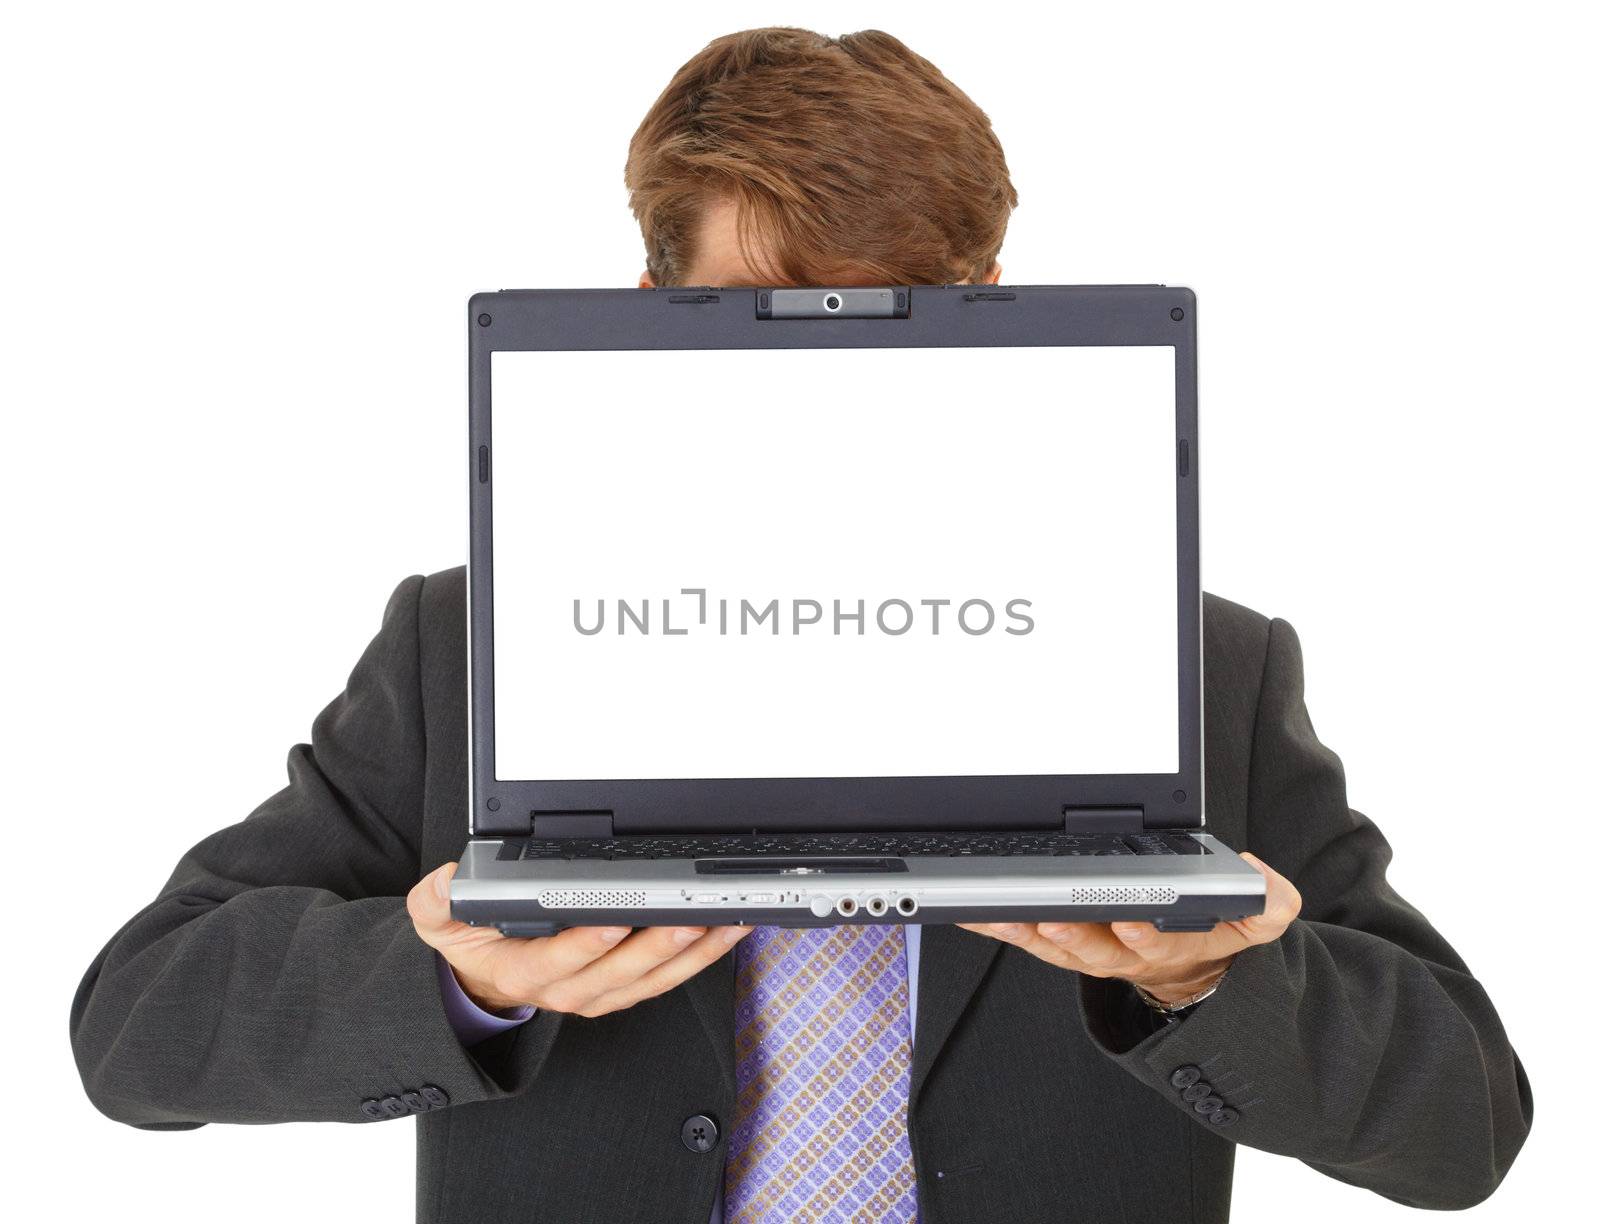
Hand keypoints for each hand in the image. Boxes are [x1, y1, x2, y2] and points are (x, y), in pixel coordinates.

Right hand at [408, 862, 752, 1016]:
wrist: (486, 982)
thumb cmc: (474, 944)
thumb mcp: (439, 923)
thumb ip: (436, 903)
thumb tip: (445, 880)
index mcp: (525, 972)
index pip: (558, 961)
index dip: (585, 944)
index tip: (610, 921)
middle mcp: (569, 990)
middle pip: (619, 972)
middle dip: (655, 945)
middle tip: (686, 916)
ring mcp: (602, 993)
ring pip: (653, 979)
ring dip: (693, 952)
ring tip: (723, 920)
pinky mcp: (627, 988)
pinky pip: (669, 977)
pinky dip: (701, 955)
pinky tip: (726, 928)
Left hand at [957, 853, 1300, 1003]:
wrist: (1187, 970)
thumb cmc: (1213, 932)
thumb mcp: (1256, 922)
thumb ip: (1269, 903)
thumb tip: (1260, 877)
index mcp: (1172, 946)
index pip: (1157, 940)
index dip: (1143, 930)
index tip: (1129, 916)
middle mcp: (1124, 953)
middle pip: (1096, 947)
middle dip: (1073, 932)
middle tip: (1050, 915)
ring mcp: (1089, 951)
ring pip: (1052, 944)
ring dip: (1022, 928)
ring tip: (995, 910)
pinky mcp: (1059, 943)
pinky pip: (1024, 935)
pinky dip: (997, 923)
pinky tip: (972, 908)